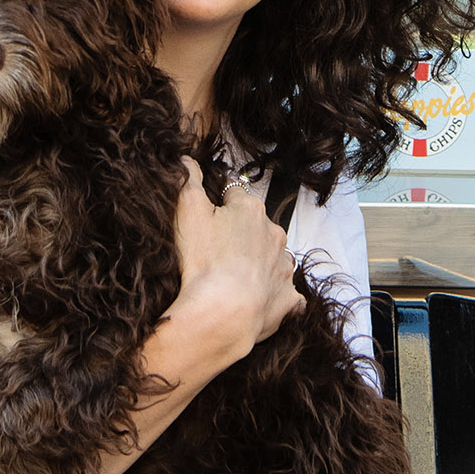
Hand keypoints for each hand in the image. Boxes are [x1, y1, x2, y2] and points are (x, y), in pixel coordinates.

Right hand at [169, 159, 302, 367]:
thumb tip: (188, 158)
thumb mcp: (186, 211)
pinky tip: (259, 301)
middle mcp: (274, 234)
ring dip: (259, 263)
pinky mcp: (288, 299)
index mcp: (250, 210)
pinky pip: (287, 294)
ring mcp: (283, 268)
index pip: (235, 196)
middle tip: (215, 252)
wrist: (223, 315)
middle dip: (240, 235)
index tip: (208, 219)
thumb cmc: (203, 262)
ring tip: (233, 279)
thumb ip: (188, 179)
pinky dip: (275, 295)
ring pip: (273, 257)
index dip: (219, 206)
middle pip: (256, 227)